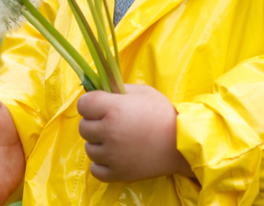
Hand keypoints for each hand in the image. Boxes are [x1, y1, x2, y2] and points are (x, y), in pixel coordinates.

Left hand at [77, 84, 195, 182]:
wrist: (180, 143)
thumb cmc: (162, 113)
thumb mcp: (142, 92)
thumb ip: (119, 88)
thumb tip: (101, 89)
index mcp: (113, 108)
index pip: (83, 104)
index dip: (89, 103)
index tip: (99, 105)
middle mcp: (109, 132)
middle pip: (83, 127)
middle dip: (93, 122)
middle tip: (110, 122)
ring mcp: (112, 155)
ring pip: (89, 148)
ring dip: (98, 143)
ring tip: (116, 139)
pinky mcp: (117, 174)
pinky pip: (95, 169)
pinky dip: (101, 163)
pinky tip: (114, 155)